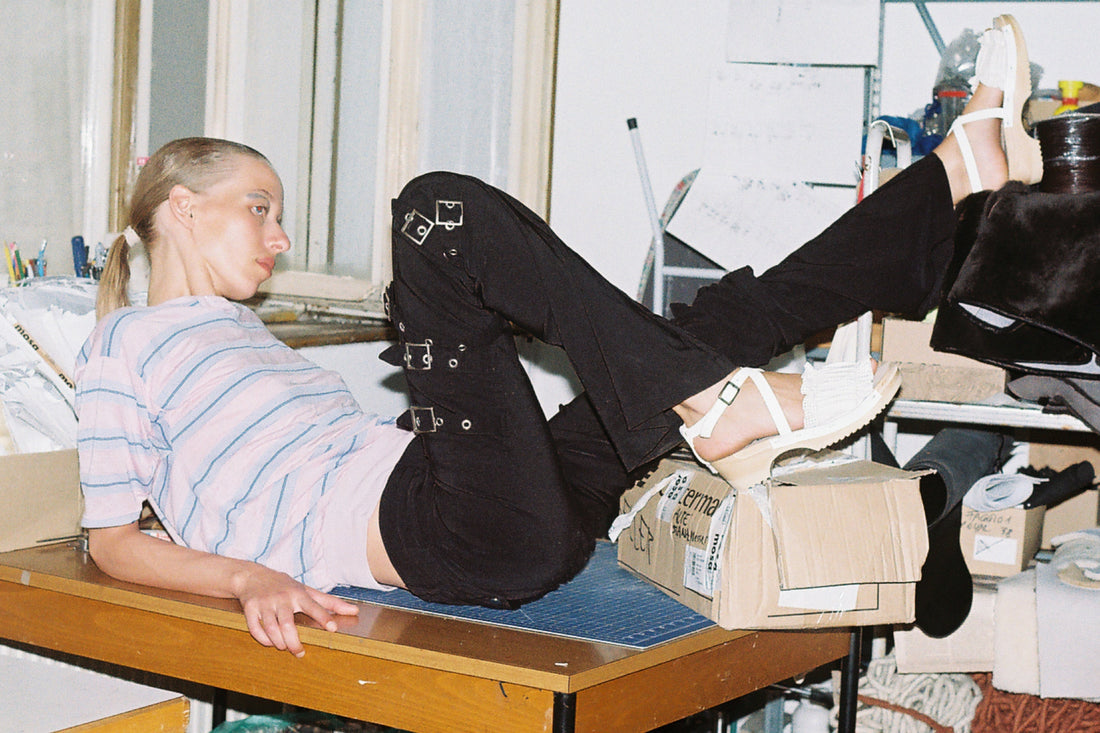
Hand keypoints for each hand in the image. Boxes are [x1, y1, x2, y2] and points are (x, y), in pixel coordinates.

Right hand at [233, 565, 359, 656]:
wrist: (252, 576)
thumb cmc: (284, 585)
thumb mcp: (307, 590)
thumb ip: (330, 602)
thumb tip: (354, 611)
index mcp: (298, 594)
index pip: (314, 606)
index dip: (324, 617)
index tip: (333, 628)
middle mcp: (282, 598)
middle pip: (288, 625)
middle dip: (294, 642)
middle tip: (299, 653)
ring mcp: (265, 603)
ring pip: (271, 629)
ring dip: (279, 642)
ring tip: (285, 647)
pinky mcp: (250, 608)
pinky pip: (256, 628)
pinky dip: (263, 639)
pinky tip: (270, 642)